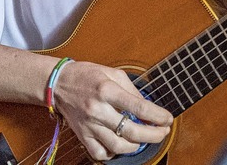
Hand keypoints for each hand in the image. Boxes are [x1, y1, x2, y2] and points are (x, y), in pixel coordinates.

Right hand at [53, 61, 172, 161]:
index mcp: (107, 90)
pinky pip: (100, 153)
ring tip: (144, 139)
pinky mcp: (82, 135)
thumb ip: (131, 89)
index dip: (157, 115)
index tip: (168, 118)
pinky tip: (121, 144)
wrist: (58, 83)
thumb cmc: (87, 75)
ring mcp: (89, 125)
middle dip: (153, 134)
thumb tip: (147, 105)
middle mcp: (98, 109)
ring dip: (136, 146)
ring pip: (118, 145)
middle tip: (163, 132)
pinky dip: (113, 153)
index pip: (139, 107)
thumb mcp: (113, 73)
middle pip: (131, 130)